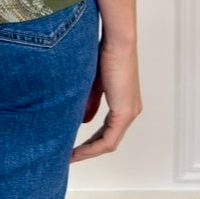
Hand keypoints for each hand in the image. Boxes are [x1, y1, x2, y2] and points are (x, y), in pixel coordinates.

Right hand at [69, 34, 141, 161]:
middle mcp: (130, 110)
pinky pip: (108, 139)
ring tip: (70, 157)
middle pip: (108, 140)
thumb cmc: (104, 52)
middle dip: (88, 150)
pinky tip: (77, 151)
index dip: (90, 142)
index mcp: (124, 103)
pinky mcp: (125, 112)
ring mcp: (129, 112)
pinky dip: (92, 147)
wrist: (117, 40)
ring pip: (109, 142)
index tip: (73, 147)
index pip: (108, 131)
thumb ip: (90, 103)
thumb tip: (83, 122)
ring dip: (89, 152)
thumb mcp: (93, 82)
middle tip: (69, 156)